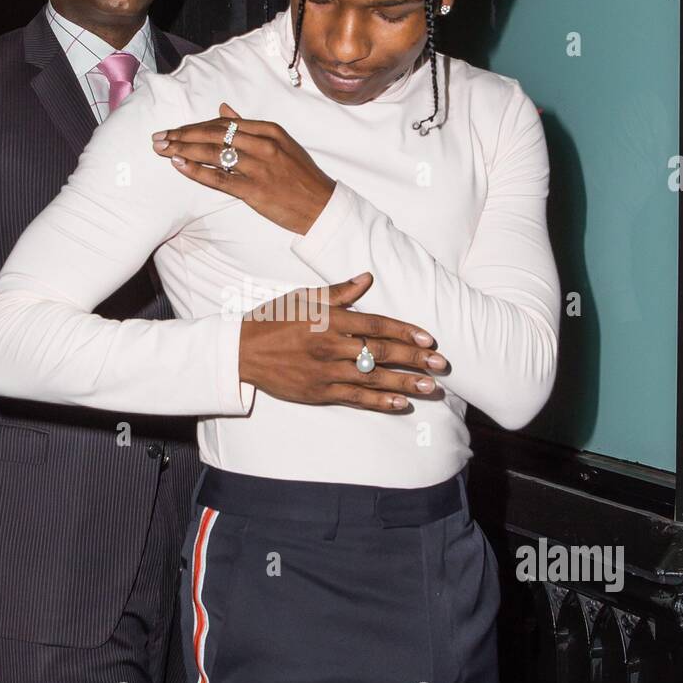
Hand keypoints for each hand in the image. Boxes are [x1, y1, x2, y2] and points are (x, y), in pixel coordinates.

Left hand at [152, 102, 335, 233]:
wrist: (321, 206)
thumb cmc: (301, 176)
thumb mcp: (281, 143)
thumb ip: (250, 126)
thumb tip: (223, 108)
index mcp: (269, 130)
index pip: (224, 123)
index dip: (196, 125)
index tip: (175, 129)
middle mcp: (262, 144)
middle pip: (213, 134)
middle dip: (182, 135)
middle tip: (159, 137)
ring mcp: (258, 167)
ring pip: (212, 154)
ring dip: (183, 150)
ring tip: (162, 149)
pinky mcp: (254, 190)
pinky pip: (219, 178)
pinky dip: (196, 171)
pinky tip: (178, 165)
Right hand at [239, 272, 448, 410]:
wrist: (242, 351)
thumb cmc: (274, 320)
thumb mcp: (304, 299)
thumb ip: (339, 292)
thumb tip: (367, 277)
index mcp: (330, 320)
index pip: (376, 325)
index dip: (405, 332)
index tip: (429, 339)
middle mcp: (331, 345)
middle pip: (380, 352)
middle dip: (414, 359)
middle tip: (441, 364)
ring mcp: (325, 371)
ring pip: (373, 378)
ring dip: (405, 383)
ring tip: (431, 388)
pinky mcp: (319, 392)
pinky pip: (355, 398)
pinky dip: (379, 402)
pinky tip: (401, 405)